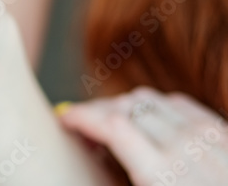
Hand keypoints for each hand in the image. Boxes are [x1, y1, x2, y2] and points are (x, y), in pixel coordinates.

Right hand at [58, 87, 227, 185]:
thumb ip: (127, 175)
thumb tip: (96, 154)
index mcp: (161, 173)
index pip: (110, 124)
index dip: (79, 117)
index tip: (63, 120)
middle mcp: (183, 146)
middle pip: (125, 106)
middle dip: (97, 111)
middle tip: (81, 126)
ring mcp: (207, 135)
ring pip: (150, 99)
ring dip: (124, 106)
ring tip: (112, 124)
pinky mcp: (222, 132)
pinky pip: (179, 104)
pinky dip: (156, 106)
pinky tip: (149, 121)